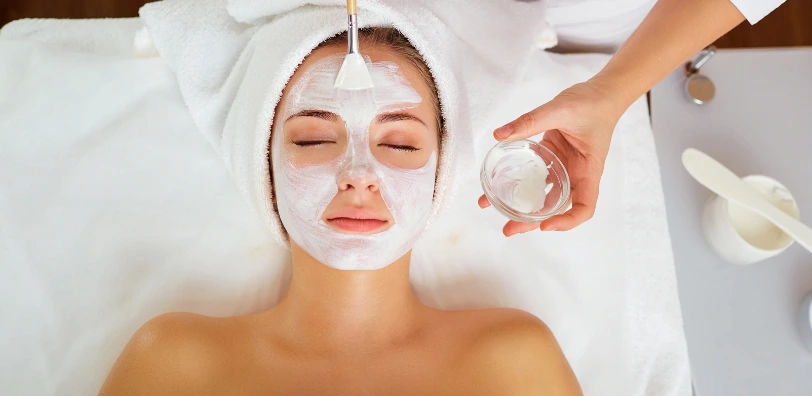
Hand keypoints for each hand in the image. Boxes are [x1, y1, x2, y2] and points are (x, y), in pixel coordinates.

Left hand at [478, 79, 626, 235]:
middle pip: (558, 208)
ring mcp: (564, 167)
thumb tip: (500, 134)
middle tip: (508, 229)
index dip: (567, 221)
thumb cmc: (592, 103)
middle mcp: (576, 174)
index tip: (545, 225)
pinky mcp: (552, 158)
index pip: (585, 206)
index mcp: (588, 170)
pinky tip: (499, 183)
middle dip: (533, 222)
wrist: (601, 93)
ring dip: (522, 205)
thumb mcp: (560, 109)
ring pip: (544, 194)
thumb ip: (530, 121)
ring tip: (495, 210)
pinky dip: (520, 181)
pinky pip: (536, 175)